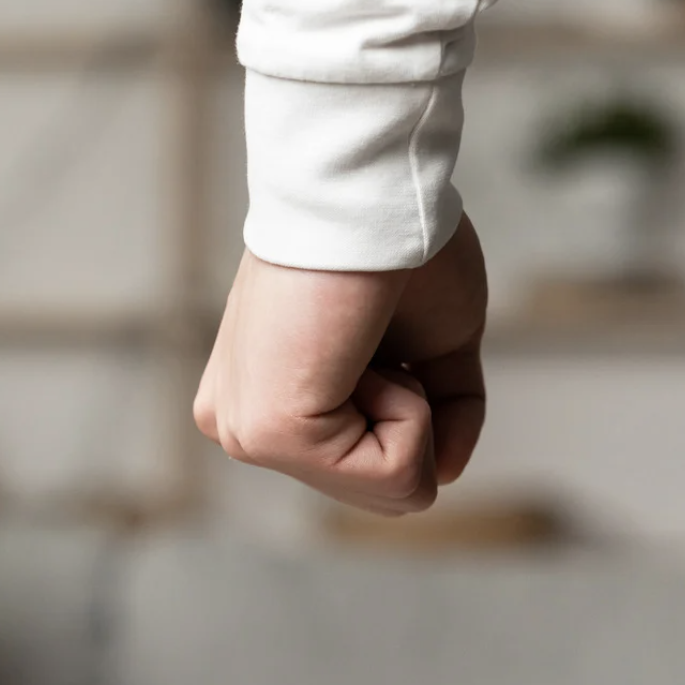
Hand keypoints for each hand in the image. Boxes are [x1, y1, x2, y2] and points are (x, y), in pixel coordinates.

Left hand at [193, 215, 487, 514]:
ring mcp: (247, 434)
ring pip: (394, 490)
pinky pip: (394, 474)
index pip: (373, 469)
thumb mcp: (435, 344)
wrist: (369, 192)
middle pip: (384, 492)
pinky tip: (360, 351)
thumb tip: (442, 474)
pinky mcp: (269, 433)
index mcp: (266, 405)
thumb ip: (442, 415)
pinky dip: (411, 410)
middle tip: (375, 340)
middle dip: (416, 417)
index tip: (379, 334)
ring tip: (364, 341)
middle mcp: (242, 426)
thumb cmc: (399, 249)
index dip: (416, 406)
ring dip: (412, 408)